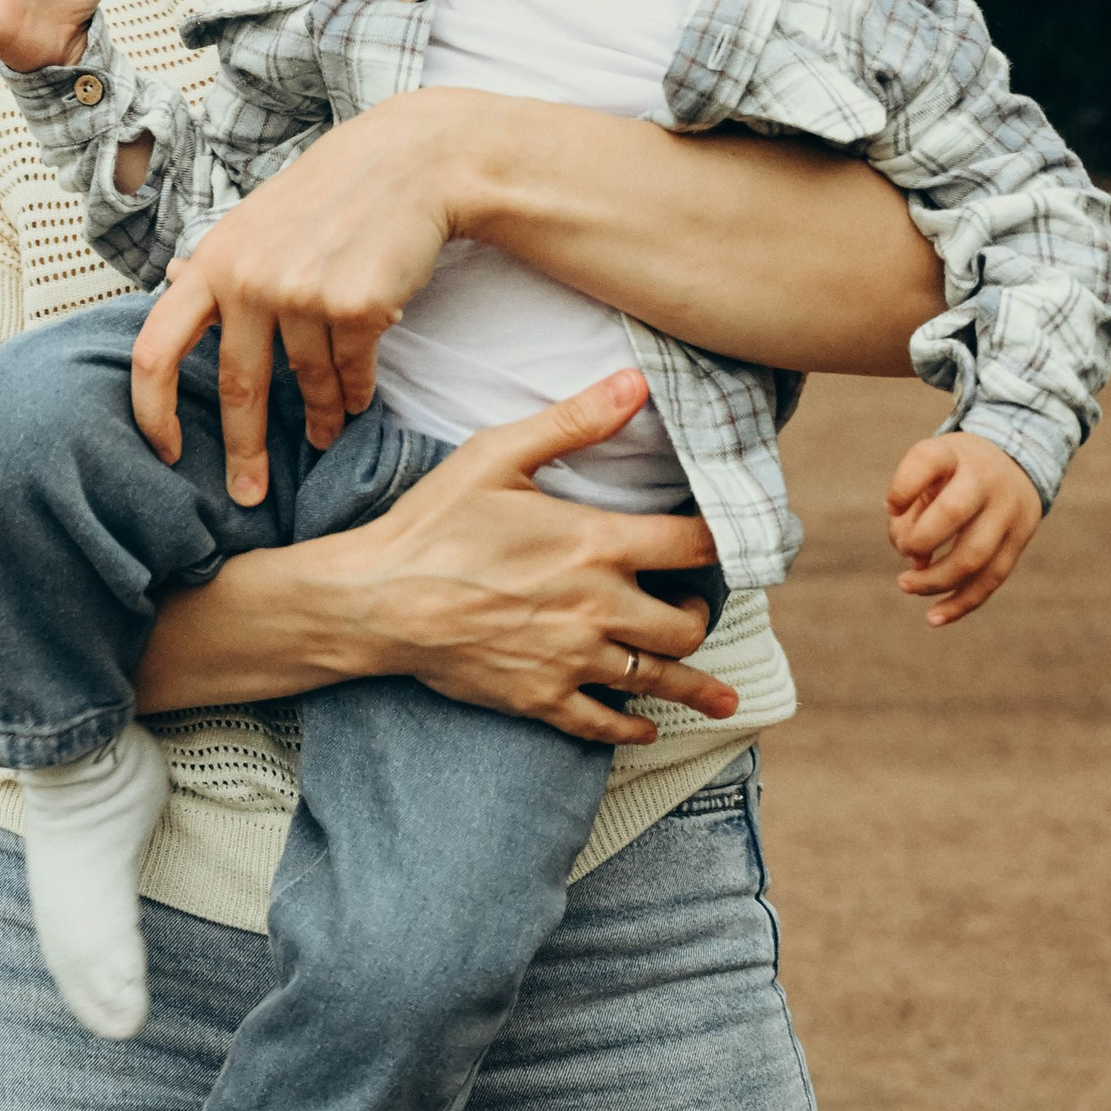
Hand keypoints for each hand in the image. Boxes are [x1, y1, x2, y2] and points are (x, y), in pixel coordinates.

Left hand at [130, 91, 499, 499]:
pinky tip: (359, 400)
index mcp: (211, 263)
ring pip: (307, 384)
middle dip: (243, 452)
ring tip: (326, 434)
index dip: (151, 411)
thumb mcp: (252, 220)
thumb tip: (168, 287)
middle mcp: (248, 280)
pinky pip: (352, 374)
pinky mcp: (356, 307)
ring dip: (320, 418)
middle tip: (248, 495)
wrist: (406, 165)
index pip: (155, 350)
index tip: (165, 452)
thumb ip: (214, 263)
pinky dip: (356, 394)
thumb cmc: (324, 197)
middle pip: (237, 388)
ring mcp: (302, 294)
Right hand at [328, 376, 738, 744]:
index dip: (724, 542)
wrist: (377, 600)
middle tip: (690, 606)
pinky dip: (632, 728)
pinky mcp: (541, 697)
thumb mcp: (498, 454)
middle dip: (698, 613)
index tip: (734, 544)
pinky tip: (646, 727)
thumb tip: (636, 382)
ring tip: (721, 700)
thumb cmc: (433, 523)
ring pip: (657, 679)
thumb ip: (573, 421)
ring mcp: (571, 658)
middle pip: (686, 623)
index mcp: (596, 544)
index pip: (693, 545)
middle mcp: (597, 607)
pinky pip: (604, 724)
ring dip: (694, 687)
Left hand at [886, 431, 1041, 625]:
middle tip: (903, 551)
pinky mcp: (1020, 539)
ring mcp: (1008, 511)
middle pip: (954, 513)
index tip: (892, 506)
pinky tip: (935, 617)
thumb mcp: (927, 473)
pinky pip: (992, 578)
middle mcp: (985, 479)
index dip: (902, 489)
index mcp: (954, 454)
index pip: (926, 462)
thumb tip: (915, 565)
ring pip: (974, 556)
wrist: (1015, 459)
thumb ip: (909, 512)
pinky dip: (961, 603)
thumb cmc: (952, 472)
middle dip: (920, 541)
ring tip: (906, 584)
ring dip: (935, 580)